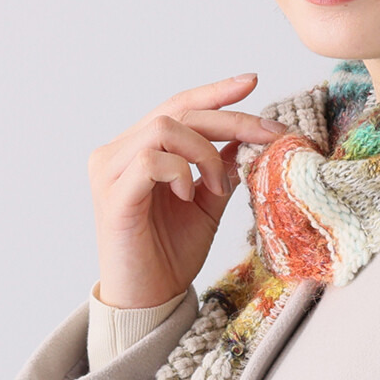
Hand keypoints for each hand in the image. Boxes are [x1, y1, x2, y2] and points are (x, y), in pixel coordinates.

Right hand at [89, 73, 288, 308]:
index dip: (215, 92)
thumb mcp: (207, 203)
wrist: (149, 298)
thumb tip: (246, 137)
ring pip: (163, 127)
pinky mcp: (113, 195)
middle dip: (231, 119)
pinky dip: (180, 171)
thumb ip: (219, 168)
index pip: (178, 106)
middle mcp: (118, 152)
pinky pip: (150, 160)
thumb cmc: (171, 252)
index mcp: (139, 150)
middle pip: (178, 112)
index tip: (253, 81)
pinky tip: (188, 194)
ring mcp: (110, 171)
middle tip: (269, 133)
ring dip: (203, 152)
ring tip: (217, 186)